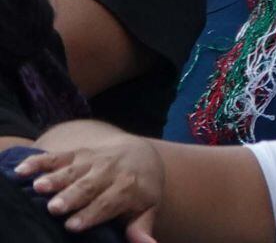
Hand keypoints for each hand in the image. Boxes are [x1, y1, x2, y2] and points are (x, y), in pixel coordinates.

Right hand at [16, 141, 162, 241]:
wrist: (141, 152)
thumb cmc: (140, 189)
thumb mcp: (147, 207)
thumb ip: (141, 227)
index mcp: (128, 188)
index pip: (108, 202)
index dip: (92, 214)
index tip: (73, 226)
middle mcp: (110, 171)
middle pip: (89, 185)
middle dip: (71, 197)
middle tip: (54, 208)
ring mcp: (92, 160)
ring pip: (71, 170)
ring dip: (55, 178)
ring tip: (39, 187)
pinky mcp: (77, 152)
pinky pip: (57, 156)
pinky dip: (39, 162)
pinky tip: (23, 170)